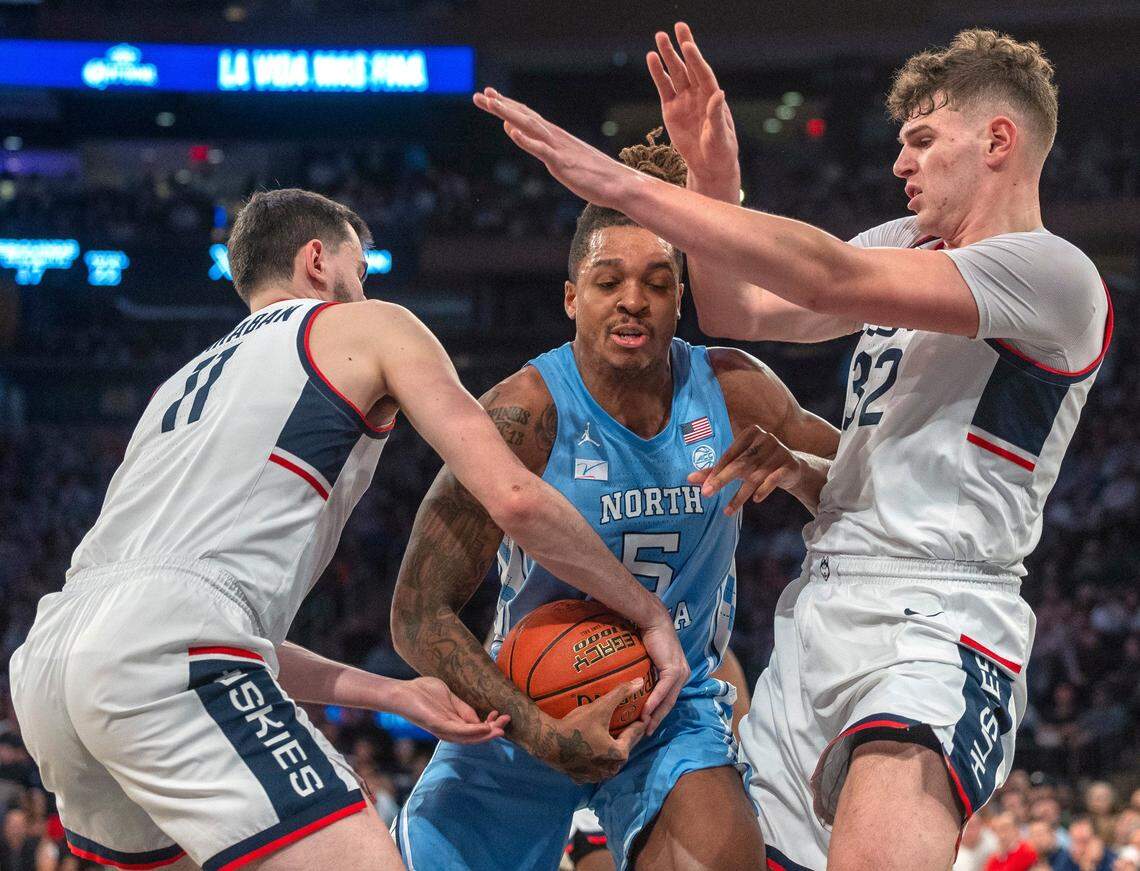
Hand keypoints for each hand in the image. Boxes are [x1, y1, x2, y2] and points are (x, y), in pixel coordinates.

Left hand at [391, 676, 509, 744]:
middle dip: (492, 731)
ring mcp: (443, 729)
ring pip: (468, 738)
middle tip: (506, 722)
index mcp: (453, 724)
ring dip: (486, 735)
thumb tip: (480, 717)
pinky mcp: (437, 725)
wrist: (402, 692)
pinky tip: (484, 728)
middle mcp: (449, 731)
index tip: (501, 714)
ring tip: (500, 730)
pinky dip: (472, 732)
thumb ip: (463, 708)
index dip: (490, 724)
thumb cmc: (422, 692)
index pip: (475, 729)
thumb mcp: (449, 698)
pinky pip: (457, 732)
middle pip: (474, 737)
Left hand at [472, 87, 634, 210]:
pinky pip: (541, 150)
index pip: (526, 116)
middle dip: (500, 106)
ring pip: (529, 127)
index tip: (489, 95)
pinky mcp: (562, 163)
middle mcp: (554, 137)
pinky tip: (512, 131)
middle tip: (479, 95)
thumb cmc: (593, 174)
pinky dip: (526, 140)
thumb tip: (513, 129)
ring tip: (491, 103)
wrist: (619, 184)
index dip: (506, 105)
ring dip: (509, 114)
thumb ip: (536, 144)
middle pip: (523, 117)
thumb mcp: (560, 157)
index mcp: (554, 137)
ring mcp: (558, 149)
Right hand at [540, 679, 647, 783]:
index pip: (634, 735)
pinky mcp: (581, 778)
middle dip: (627, 737)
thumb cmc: (576, 725)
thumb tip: (639, 681)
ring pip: (610, 762)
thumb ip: (620, 694)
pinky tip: (594, 750)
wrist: (547, 741)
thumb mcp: (600, 707)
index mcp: (619, 754)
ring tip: (612, 736)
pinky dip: (597, 760)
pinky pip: (595, 768)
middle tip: (628, 723)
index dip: (639, 723)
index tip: (642, 714)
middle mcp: (610, 769)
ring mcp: (595, 776)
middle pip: (624, 749)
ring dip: (613, 750)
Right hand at [637, 612, 688, 735]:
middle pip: (670, 704)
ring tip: (644, 726)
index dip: (660, 713)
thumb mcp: (650, 660)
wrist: (653, 622)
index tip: (648, 724)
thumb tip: (636, 684)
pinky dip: (654, 702)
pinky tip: (645, 712)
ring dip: (656, 715)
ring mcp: (680, 673)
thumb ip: (648, 673)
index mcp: (679, 674)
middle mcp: (683, 675)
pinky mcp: (673, 670)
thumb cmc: (649, 637)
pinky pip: (663, 690)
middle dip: (658, 719)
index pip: (670, 698)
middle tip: (646, 732)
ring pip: (668, 700)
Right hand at [647, 22, 739, 197]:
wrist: (709, 165)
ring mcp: (684, 100)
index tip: (688, 45)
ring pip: (675, 73)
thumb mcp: (721, 136)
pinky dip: (657, 73)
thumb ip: (717, 115)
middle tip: (678, 27)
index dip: (696, 60)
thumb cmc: (721, 151)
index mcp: (712, 98)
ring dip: (668, 56)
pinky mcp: (671, 109)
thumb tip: (719, 92)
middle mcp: (698, 95)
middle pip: (689, 66)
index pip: (703, 74)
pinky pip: (663, 88)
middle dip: (683, 47)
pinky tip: (651, 58)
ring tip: (659, 37)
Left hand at [689, 425, 802, 514]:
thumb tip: (689, 478)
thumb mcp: (739, 464)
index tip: (703, 486)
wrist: (793, 468)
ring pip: (756, 475)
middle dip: (722, 480)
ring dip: (740, 495)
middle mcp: (765, 438)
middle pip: (740, 463)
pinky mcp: (790, 464)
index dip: (715, 471)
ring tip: (728, 510)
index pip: (729, 454)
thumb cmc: (760, 464)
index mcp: (750, 433)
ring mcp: (779, 451)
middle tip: (706, 494)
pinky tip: (755, 500)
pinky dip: (764, 489)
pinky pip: (774, 478)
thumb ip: (716, 470)